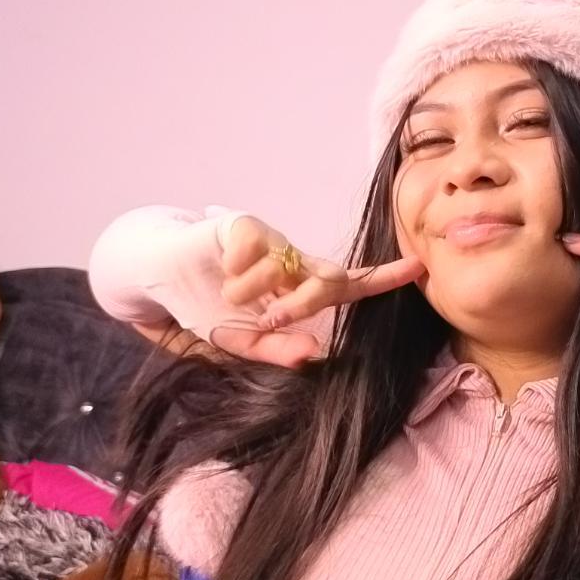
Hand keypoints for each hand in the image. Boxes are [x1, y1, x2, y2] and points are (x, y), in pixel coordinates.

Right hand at [213, 216, 423, 366]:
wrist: (160, 283)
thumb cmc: (208, 310)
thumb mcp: (243, 341)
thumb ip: (278, 349)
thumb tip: (312, 354)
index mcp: (301, 291)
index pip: (352, 287)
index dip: (385, 277)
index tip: (419, 268)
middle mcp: (295, 264)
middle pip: (329, 279)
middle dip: (305, 301)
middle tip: (271, 318)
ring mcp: (273, 242)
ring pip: (285, 267)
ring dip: (251, 291)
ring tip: (229, 294)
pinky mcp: (246, 225)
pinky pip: (252, 249)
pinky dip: (234, 269)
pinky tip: (221, 268)